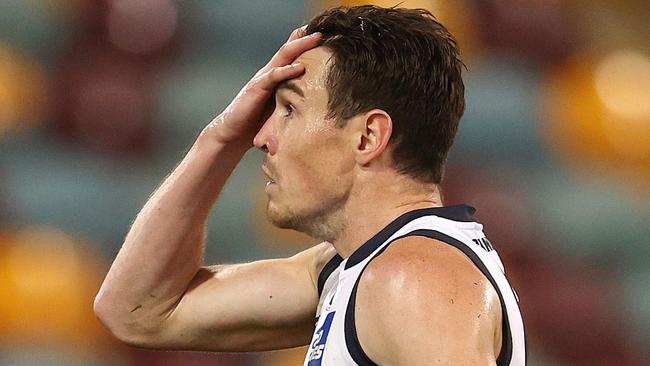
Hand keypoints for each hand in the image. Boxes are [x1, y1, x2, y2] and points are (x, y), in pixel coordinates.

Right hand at [201, 26, 321, 145]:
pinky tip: (300, 67)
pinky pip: (273, 76)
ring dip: (300, 46)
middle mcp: (269, 73)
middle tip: (323, 30)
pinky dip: (286, 71)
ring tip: (315, 38)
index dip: (305, 43)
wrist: (232, 133)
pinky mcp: (256, 88)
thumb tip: (319, 104)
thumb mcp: (281, 108)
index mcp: (276, 77)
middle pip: (289, 49)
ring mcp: (262, 79)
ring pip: (283, 56)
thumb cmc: (258, 123)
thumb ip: (294, 100)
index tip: (324, 35)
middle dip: (306, 38)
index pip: (292, 55)